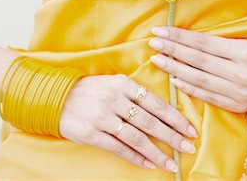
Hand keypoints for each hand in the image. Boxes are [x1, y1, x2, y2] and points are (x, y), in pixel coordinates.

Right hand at [59, 74, 198, 172]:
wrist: (57, 97)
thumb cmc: (90, 91)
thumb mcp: (112, 83)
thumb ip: (134, 93)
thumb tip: (162, 111)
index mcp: (122, 84)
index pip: (155, 103)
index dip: (175, 118)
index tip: (190, 129)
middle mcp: (114, 99)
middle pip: (150, 122)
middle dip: (172, 137)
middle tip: (188, 147)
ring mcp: (102, 117)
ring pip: (136, 138)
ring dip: (157, 153)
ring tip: (171, 163)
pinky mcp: (92, 134)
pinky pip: (119, 148)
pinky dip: (135, 157)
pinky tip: (148, 164)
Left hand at [148, 26, 246, 112]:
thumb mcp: (242, 43)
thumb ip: (215, 43)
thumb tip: (181, 38)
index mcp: (244, 52)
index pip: (203, 43)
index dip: (179, 37)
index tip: (159, 30)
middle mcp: (241, 72)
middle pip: (198, 60)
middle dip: (172, 50)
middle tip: (153, 43)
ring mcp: (238, 91)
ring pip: (199, 79)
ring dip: (174, 69)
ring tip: (157, 60)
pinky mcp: (235, 105)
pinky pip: (206, 95)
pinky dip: (188, 87)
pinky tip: (173, 79)